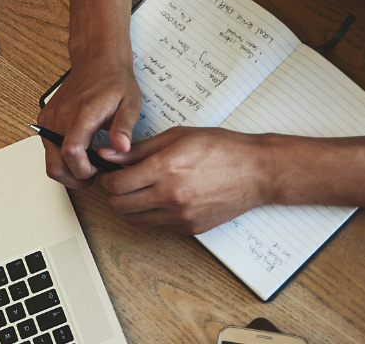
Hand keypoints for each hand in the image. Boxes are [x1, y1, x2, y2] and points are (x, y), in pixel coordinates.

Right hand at [35, 48, 140, 187]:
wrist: (96, 60)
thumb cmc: (113, 81)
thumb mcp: (130, 104)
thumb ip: (124, 128)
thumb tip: (122, 148)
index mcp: (82, 114)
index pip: (71, 153)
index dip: (84, 171)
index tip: (98, 170)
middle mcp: (60, 118)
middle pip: (54, 165)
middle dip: (73, 178)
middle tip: (92, 174)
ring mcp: (49, 119)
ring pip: (50, 160)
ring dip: (68, 168)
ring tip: (89, 161)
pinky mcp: (45, 120)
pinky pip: (48, 148)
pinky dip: (62, 156)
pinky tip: (81, 149)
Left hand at [96, 127, 280, 234]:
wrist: (258, 171)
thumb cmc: (222, 148)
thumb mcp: (177, 137)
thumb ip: (139, 149)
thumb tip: (109, 154)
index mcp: (165, 169)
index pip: (116, 185)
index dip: (106, 179)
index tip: (109, 173)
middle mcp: (171, 196)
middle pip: (119, 206)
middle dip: (114, 194)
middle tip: (121, 182)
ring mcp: (181, 216)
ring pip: (135, 219)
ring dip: (131, 206)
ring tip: (141, 190)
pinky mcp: (191, 228)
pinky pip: (158, 225)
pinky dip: (154, 213)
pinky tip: (165, 197)